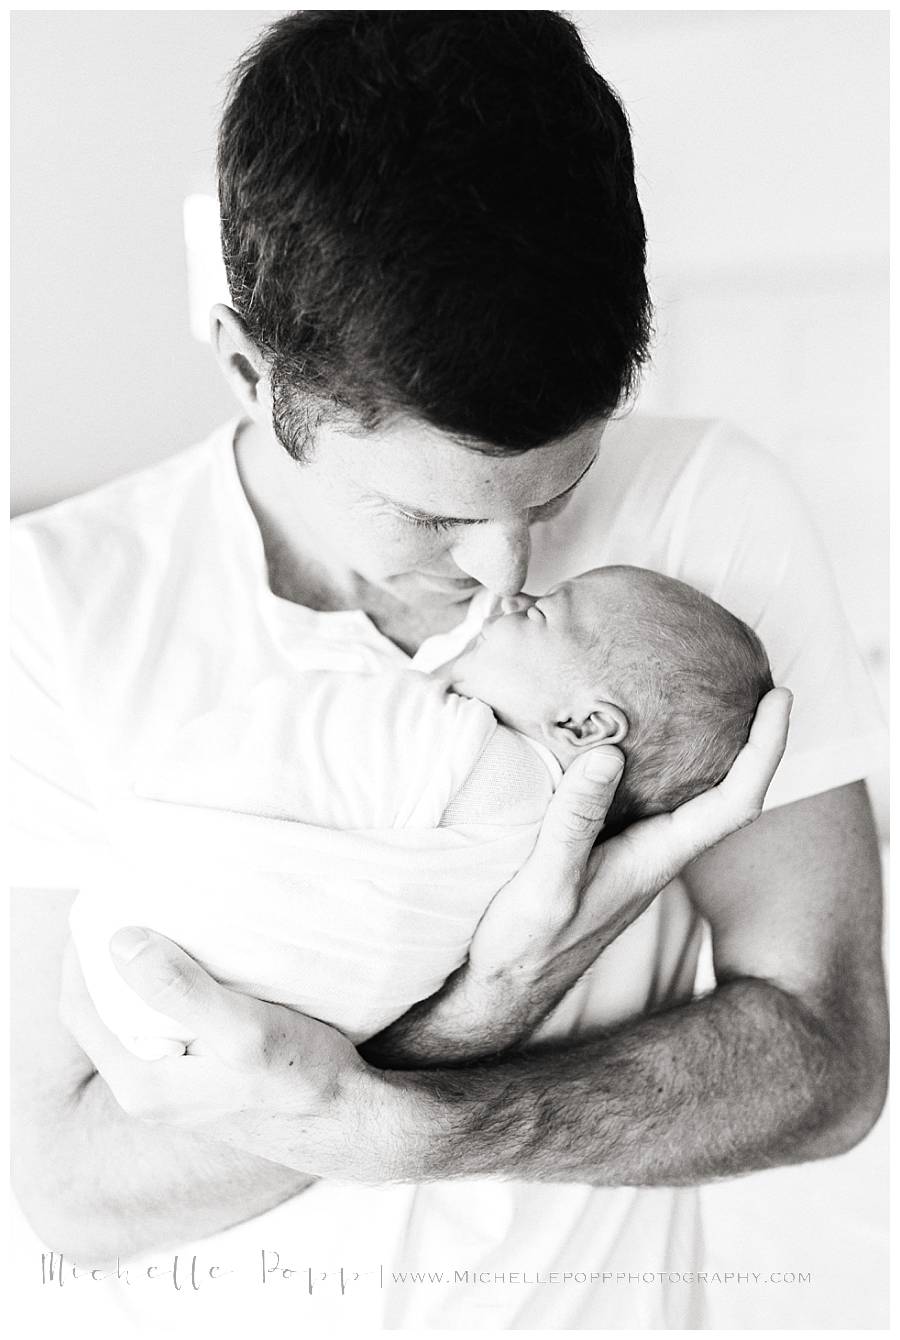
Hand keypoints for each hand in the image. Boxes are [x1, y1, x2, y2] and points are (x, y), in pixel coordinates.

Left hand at [59, 932, 392, 1179]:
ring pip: (136, 1019)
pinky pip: (169, 1026)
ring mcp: (177, 1088)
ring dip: (139, 973)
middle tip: (125, 905)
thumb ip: (178, 990)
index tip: (97, 904)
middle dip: (105, 960)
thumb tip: (119, 942)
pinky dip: (170, 990)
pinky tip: (199, 964)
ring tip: (159, 923)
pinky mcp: (205, 1079)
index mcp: (143, 1084)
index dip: (79, 955)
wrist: (352, 1122)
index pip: (81, 1009)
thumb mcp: (242, 1029)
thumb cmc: (303, 1080)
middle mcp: (150, 1091)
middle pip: (103, 1013)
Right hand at [466, 687, 792, 994]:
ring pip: (690, 792)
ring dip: (708, 746)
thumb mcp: (549, 883)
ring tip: (708, 694)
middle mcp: (657, 850)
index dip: (765, 748)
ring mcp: (634, 849)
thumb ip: (576, 822)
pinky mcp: (607, 847)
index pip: (735, 800)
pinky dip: (656, 757)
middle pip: (727, 789)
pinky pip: (648, 793)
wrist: (504, 987)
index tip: (778, 696)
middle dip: (751, 736)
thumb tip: (609, 754)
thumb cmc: (528, 946)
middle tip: (754, 680)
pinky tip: (632, 734)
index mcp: (657, 858)